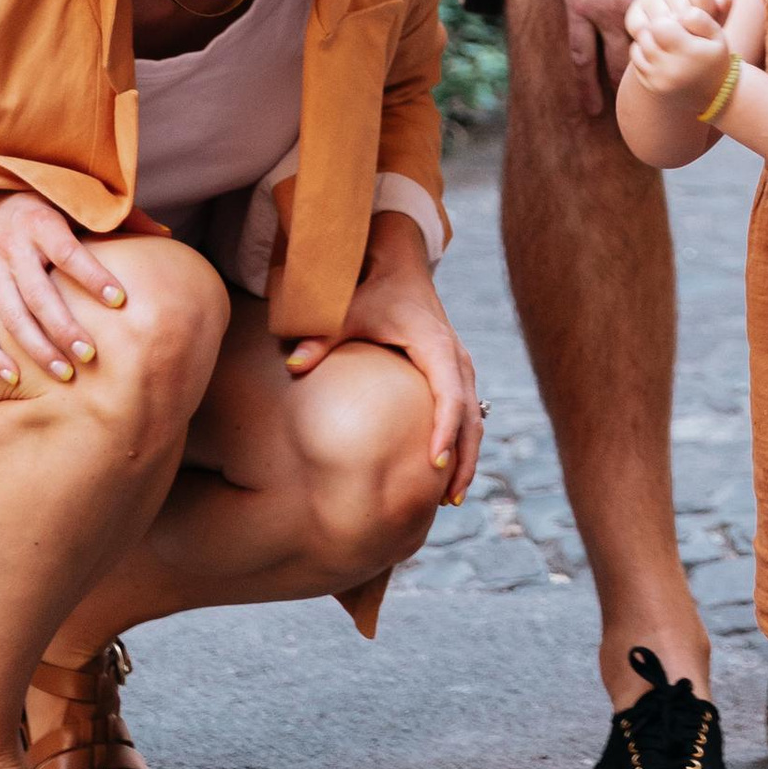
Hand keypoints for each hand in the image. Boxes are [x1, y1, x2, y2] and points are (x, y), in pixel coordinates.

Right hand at [0, 188, 129, 388]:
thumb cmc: (34, 204)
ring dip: (38, 348)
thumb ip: (115, 218)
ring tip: (66, 374)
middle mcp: (10, 245)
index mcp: (40, 222)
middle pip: (39, 294)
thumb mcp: (69, 199)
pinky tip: (14, 376)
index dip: (94, 277)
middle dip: (65, 328)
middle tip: (91, 356)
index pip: (69, 252)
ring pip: (12, 316)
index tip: (121, 301)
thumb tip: (166, 234)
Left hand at [282, 217, 484, 504]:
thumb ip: (320, 338)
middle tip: (447, 501)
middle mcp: (456, 359)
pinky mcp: (455, 373)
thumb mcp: (347, 311)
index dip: (445, 429)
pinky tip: (444, 474)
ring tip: (449, 499)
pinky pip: (467, 414)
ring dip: (466, 457)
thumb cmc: (373, 291)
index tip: (433, 463)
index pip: (450, 394)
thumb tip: (292, 365)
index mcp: (436, 346)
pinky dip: (461, 443)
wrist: (400, 268)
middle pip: (471, 416)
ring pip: (475, 418)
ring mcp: (460, 367)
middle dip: (464, 459)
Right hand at [549, 0, 703, 119]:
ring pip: (615, 63)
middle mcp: (637, 10)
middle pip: (652, 60)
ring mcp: (603, 11)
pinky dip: (585, 82)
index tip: (702, 94)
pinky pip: (580, 52)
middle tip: (672, 120)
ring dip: (625, 93)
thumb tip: (719, 2)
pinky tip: (591, 106)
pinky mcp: (577, 6)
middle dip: (661, 89)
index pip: (684, 43)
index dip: (692, 70)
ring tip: (633, 123)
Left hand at [622, 0, 737, 116]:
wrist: (714, 93)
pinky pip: (636, 62)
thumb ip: (701, 18)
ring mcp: (658, 80)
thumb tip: (681, 13)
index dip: (667, 20)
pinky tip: (659, 53)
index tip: (677, 25)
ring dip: (648, 41)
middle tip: (670, 32)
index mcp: (688, 54)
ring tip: (664, 42)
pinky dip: (644, 54)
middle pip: (647, 35)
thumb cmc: (714, 57)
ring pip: (638, 48)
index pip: (659, 25)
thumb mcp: (717, 35)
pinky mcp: (651, 86)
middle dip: (656, 29)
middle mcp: (671, 70)